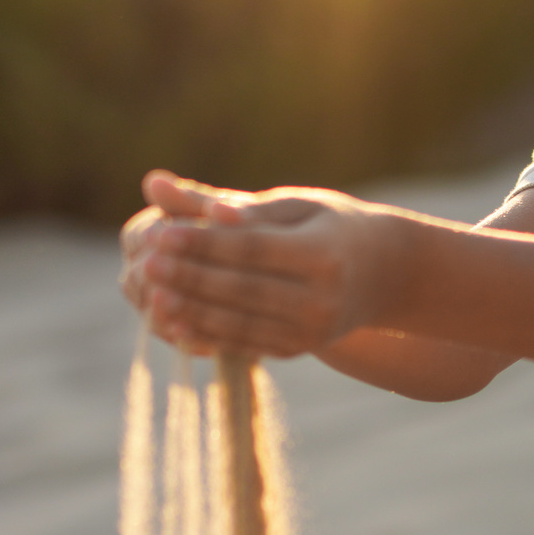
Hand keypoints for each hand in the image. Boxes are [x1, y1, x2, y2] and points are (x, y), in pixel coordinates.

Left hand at [126, 169, 393, 356]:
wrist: (386, 274)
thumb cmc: (331, 226)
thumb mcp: (290, 205)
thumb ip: (224, 200)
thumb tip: (155, 185)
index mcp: (323, 254)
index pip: (253, 249)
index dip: (205, 244)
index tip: (162, 233)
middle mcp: (321, 299)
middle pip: (244, 290)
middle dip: (192, 279)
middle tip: (147, 264)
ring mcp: (311, 331)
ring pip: (240, 323)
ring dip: (192, 310)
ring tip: (151, 294)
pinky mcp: (297, 349)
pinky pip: (244, 344)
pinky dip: (206, 334)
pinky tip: (172, 320)